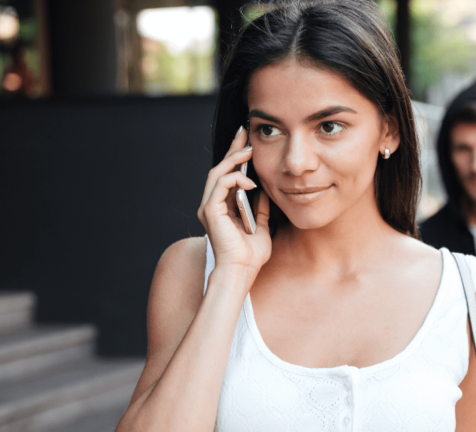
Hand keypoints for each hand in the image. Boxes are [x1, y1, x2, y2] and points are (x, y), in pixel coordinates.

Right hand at [197, 126, 271, 280]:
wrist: (242, 272)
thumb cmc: (251, 256)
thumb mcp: (262, 226)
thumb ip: (261, 208)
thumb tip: (267, 191)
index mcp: (222, 207)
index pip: (228, 175)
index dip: (236, 157)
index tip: (248, 141)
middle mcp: (212, 205)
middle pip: (220, 169)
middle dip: (233, 149)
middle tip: (245, 132)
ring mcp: (209, 207)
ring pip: (218, 173)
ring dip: (234, 160)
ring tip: (249, 151)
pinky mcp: (210, 210)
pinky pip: (220, 185)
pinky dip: (235, 179)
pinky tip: (251, 183)